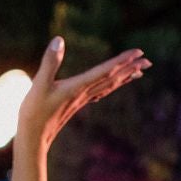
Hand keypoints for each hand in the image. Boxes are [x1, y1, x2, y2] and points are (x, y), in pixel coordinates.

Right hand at [15, 37, 149, 150]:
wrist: (33, 139)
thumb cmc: (33, 113)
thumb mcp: (38, 85)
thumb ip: (50, 62)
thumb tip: (58, 40)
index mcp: (78, 87)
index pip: (105, 71)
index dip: (122, 61)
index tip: (139, 53)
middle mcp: (84, 94)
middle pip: (112, 79)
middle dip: (130, 68)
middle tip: (148, 61)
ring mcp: (81, 100)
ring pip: (108, 86)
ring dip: (124, 77)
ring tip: (139, 71)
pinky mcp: (76, 104)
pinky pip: (99, 92)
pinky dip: (111, 86)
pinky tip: (113, 85)